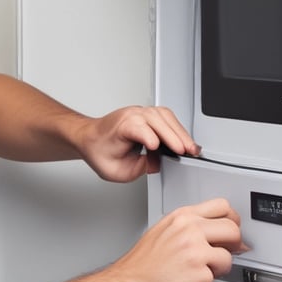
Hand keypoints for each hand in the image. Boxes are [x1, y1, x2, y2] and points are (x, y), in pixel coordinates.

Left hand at [77, 105, 200, 181]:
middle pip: (158, 121)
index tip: (156, 148)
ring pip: (166, 116)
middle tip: (188, 152)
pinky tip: (184, 140)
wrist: (90, 137)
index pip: (138, 128)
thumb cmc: (99, 150)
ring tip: (191, 148)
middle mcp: (132, 115)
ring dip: (181, 132)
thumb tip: (157, 164)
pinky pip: (167, 117)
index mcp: (121, 126)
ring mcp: (141, 111)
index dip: (148, 137)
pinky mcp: (148, 114)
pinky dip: (178, 128)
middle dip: (174, 137)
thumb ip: (138, 169)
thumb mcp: (115, 170)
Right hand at [107, 198, 246, 281]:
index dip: (232, 219)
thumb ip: (188, 226)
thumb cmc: (141, 265)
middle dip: (233, 243)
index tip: (231, 228)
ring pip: (230, 254)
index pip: (222, 206)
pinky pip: (219, 275)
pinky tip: (192, 280)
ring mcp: (196, 250)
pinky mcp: (200, 273)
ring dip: (220, 265)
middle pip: (233, 228)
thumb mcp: (162, 231)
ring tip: (201, 269)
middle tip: (225, 252)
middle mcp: (190, 229)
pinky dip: (209, 281)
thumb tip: (212, 230)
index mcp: (181, 217)